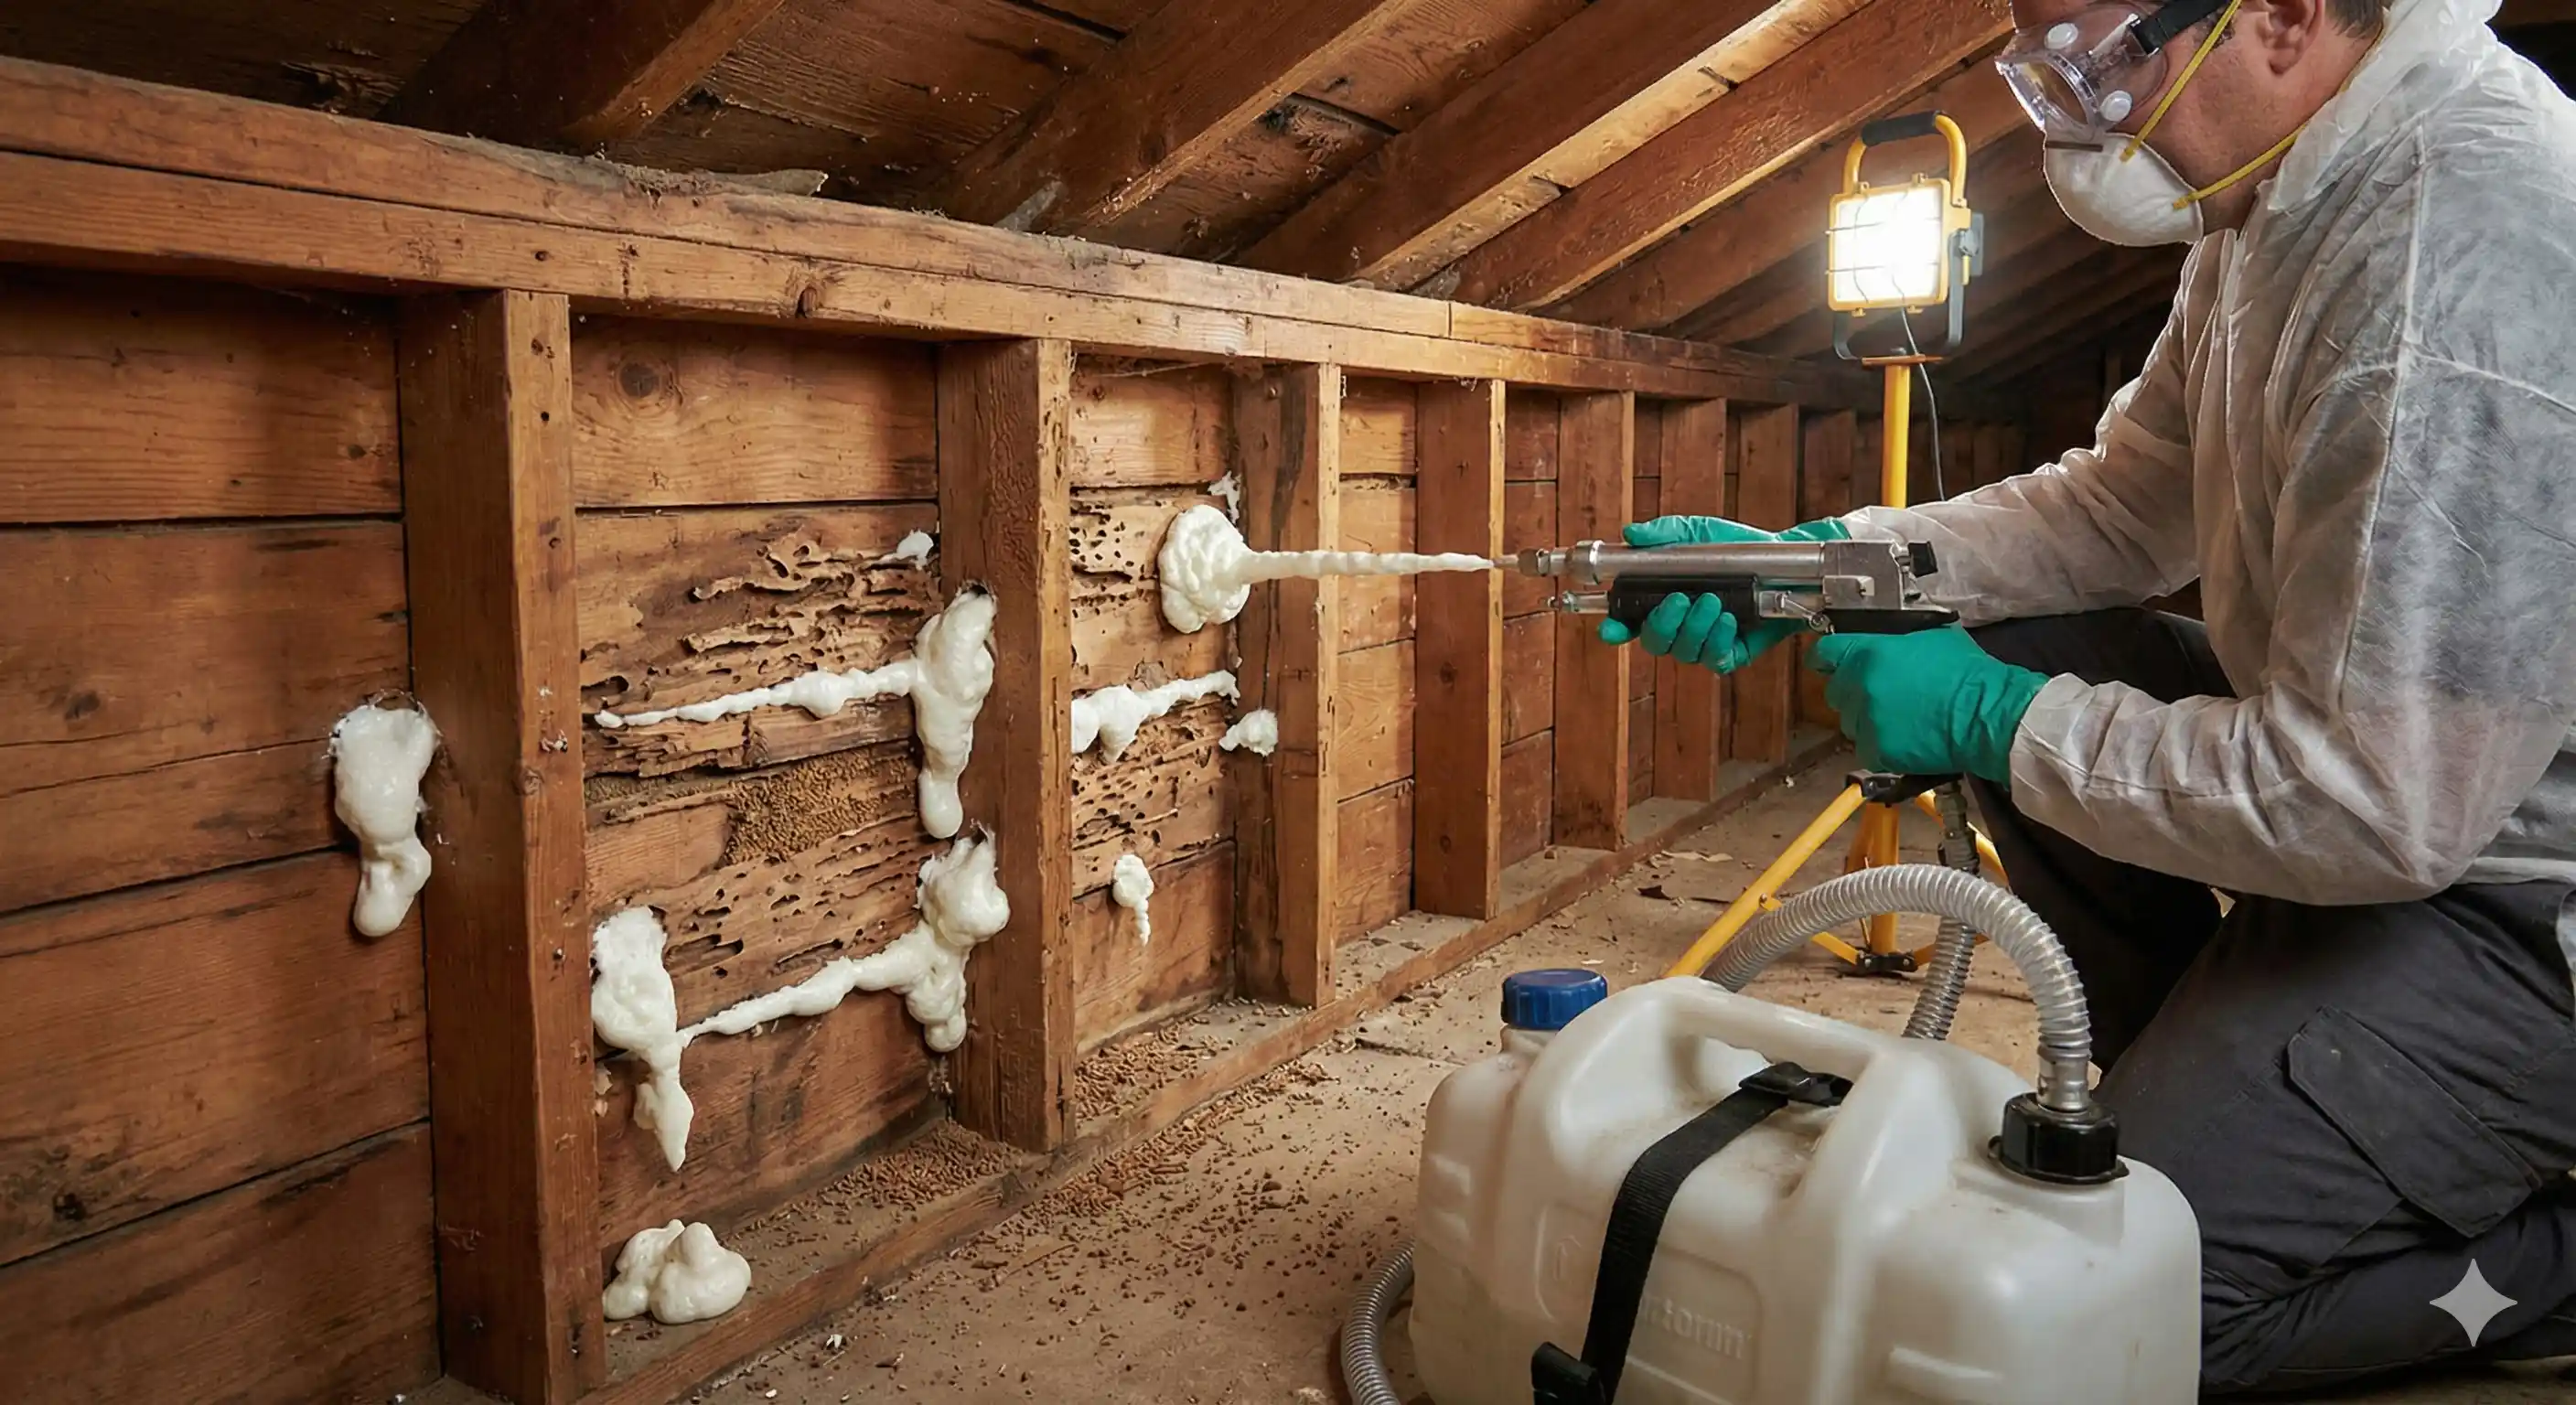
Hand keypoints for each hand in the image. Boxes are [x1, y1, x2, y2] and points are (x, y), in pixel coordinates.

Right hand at [1596, 515, 1849, 673]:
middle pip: (1655, 642)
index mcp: (1663, 600)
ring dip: (1695, 629)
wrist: (1782, 561)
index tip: (1611, 628)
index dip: (1616, 629)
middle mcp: (1680, 626)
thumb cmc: (1737, 548)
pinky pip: (1716, 660)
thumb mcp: (1698, 533)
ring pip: (1685, 652)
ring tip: (1715, 602)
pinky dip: (1719, 641)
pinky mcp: (1733, 653)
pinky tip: (1730, 619)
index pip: (1630, 622)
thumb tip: (1632, 534)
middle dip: (1662, 624)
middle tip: (1681, 599)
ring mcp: (1705, 642)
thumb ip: (1664, 534)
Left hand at [1805, 628, 2049, 783]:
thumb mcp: (1931, 636)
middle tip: (1882, 693)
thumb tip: (1885, 640)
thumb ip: (1896, 638)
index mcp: (1868, 653)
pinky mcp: (1876, 751)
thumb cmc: (1966, 673)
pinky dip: (1881, 745)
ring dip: (1867, 719)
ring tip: (1900, 718)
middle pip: (1836, 690)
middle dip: (1854, 690)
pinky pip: (1867, 748)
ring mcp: (1865, 721)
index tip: (1830, 662)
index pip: (1823, 654)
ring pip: (1850, 721)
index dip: (1827, 658)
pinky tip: (1906, 738)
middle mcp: (1859, 686)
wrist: (1986, 715)